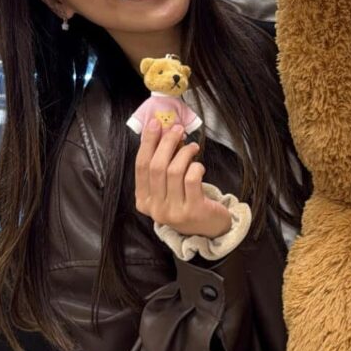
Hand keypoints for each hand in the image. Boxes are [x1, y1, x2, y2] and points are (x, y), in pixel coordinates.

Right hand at [135, 121, 231, 237]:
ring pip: (174, 171)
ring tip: (192, 147)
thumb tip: (163, 132)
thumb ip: (162, 164)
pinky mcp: (193, 210)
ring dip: (184, 152)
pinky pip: (191, 179)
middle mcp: (155, 208)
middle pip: (156, 167)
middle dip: (167, 143)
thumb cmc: (186, 200)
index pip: (141, 166)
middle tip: (178, 129)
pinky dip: (196, 166)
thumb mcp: (168, 186)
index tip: (156, 124)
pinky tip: (199, 165)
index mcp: (143, 200)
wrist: (209, 227)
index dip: (147, 142)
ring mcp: (173, 212)